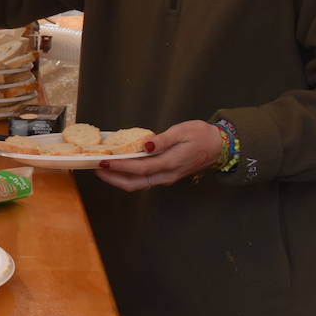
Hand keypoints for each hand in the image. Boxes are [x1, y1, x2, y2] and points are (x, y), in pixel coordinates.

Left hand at [94, 120, 225, 191]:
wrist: (220, 146)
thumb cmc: (201, 136)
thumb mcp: (182, 131)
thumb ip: (162, 140)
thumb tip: (146, 145)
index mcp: (170, 163)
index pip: (139, 169)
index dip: (119, 166)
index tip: (103, 162)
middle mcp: (166, 175)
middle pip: (135, 184)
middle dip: (113, 178)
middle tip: (96, 168)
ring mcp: (166, 178)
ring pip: (138, 184)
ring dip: (118, 178)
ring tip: (103, 168)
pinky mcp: (166, 176)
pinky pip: (143, 180)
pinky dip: (128, 176)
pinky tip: (119, 167)